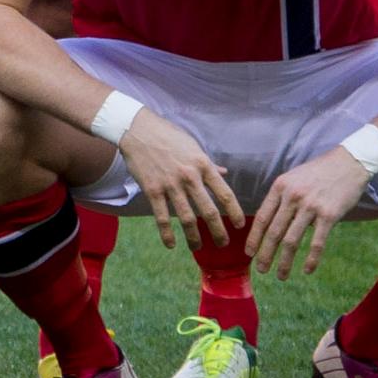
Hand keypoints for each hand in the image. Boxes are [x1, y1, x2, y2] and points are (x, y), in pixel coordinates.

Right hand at [114, 107, 245, 249]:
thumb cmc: (168, 136)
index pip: (225, 194)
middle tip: (223, 244)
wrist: (137, 130)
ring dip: (194, 237)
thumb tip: (224, 173)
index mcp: (202, 165)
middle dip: (218, 231)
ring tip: (198, 248)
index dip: (235, 212)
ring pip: (186, 218)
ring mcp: (170, 185)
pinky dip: (166, 233)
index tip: (239, 225)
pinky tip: (171, 244)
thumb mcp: (193, 146)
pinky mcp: (152, 190)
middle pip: (209, 211)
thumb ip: (208, 163)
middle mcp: (189, 177)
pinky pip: (161, 217)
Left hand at [249, 146, 374, 279]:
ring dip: (284, 262)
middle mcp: (292, 197)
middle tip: (261, 270)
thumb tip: (268, 222)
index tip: (249, 254)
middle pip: (274, 232)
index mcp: (280, 187)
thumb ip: (280, 198)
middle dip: (265, 254)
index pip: (262, 218)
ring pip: (291, 240)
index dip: (254, 238)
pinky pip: (317, 242)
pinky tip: (307, 271)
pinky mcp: (329, 215)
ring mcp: (310, 206)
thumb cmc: (318, 173)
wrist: (348, 162)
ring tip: (280, 276)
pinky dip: (311, 259)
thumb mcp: (293, 178)